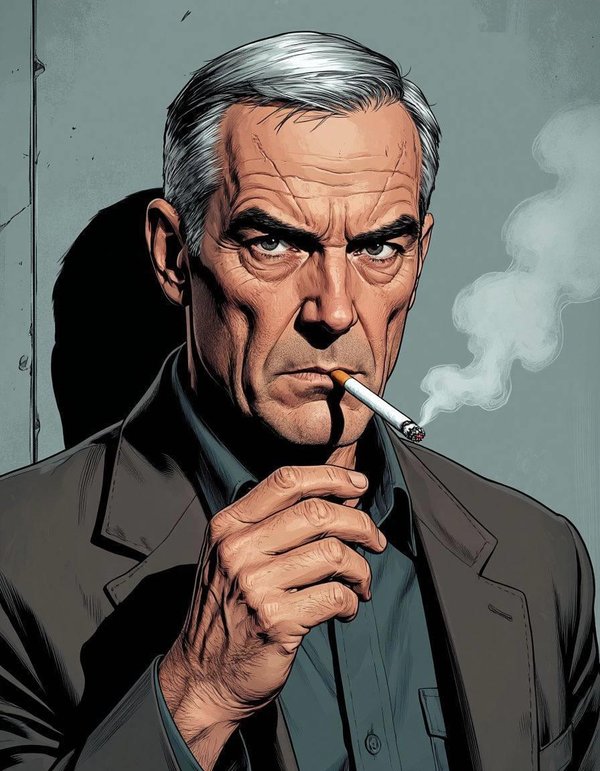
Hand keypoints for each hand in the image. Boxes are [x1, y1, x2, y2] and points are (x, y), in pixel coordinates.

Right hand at [158, 464, 385, 768]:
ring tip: (359, 582)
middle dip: (360, 524)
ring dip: (361, 568)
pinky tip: (346, 609)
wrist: (203, 676)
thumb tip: (340, 496)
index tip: (359, 486)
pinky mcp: (276, 620)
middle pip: (317, 513)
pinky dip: (352, 602)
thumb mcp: (234, 556)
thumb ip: (274, 524)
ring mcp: (255, 585)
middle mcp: (238, 550)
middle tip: (374, 540)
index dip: (331, 477)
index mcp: (228, 526)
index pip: (286, 480)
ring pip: (334, 553)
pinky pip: (336, 596)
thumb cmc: (227, 611)